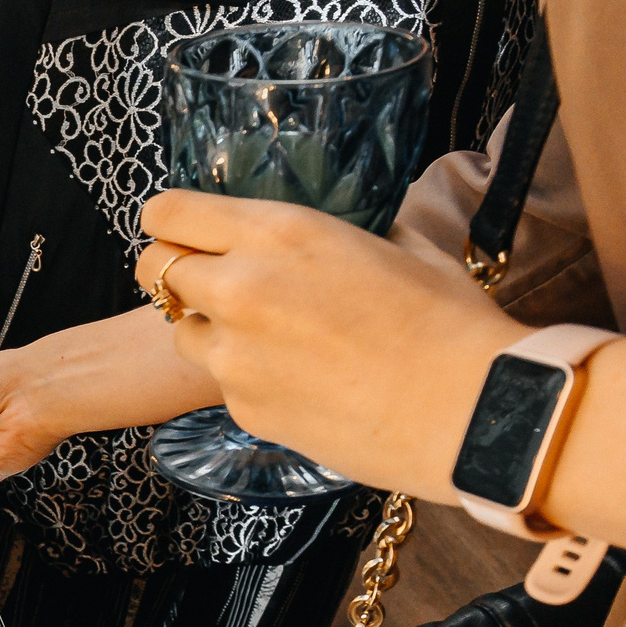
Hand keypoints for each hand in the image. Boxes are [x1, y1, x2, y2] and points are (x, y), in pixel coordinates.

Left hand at [136, 189, 525, 496]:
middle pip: (152, 268)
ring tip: (266, 337)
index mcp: (279, 233)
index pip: (168, 213)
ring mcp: (235, 354)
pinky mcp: (242, 406)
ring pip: (177, 331)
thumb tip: (333, 234)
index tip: (182, 232)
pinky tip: (298, 380)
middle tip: (210, 284)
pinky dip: (244, 378)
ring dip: (206, 329)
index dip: (168, 222)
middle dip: (174, 273)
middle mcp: (242, 288)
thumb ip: (339, 236)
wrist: (473, 413)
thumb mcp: (399, 247)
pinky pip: (219, 382)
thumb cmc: (450, 325)